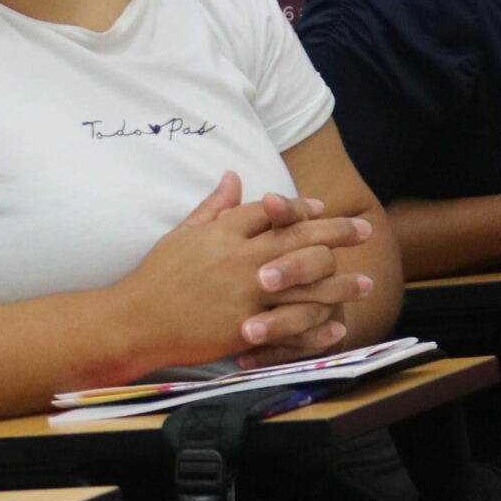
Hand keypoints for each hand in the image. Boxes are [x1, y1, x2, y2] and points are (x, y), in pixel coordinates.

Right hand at [120, 173, 375, 368]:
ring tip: (365, 283)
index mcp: (222, 232)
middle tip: (364, 230)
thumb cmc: (156, 277)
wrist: (135, 321)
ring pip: (307, 280)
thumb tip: (235, 176)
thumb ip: (214, 207)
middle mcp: (239, 257)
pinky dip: (319, 322)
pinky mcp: (246, 323)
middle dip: (338, 231)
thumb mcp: (182, 235)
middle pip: (300, 236)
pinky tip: (337, 322)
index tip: (322, 208)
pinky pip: (293, 320)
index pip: (273, 209)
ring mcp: (245, 291)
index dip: (301, 207)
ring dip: (341, 282)